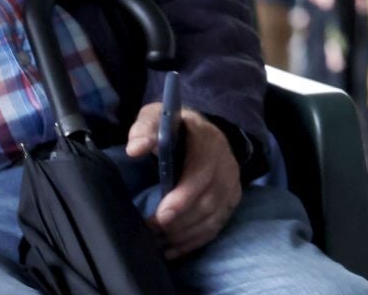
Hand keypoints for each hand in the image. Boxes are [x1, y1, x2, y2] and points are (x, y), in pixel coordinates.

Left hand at [124, 104, 242, 258]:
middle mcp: (226, 164)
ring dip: (184, 234)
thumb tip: (135, 149)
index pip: (201, 173)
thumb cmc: (174, 129)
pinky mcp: (231, 200)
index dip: (183, 197)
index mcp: (209, 142)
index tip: (160, 215)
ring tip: (156, 242)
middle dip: (179, 222)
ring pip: (212, 217)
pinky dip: (194, 242)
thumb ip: (145, 129)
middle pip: (208, 201)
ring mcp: (232, 184)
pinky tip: (171, 249)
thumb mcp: (157, 118)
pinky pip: (216, 227)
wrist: (201, 133)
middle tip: (150, 232)